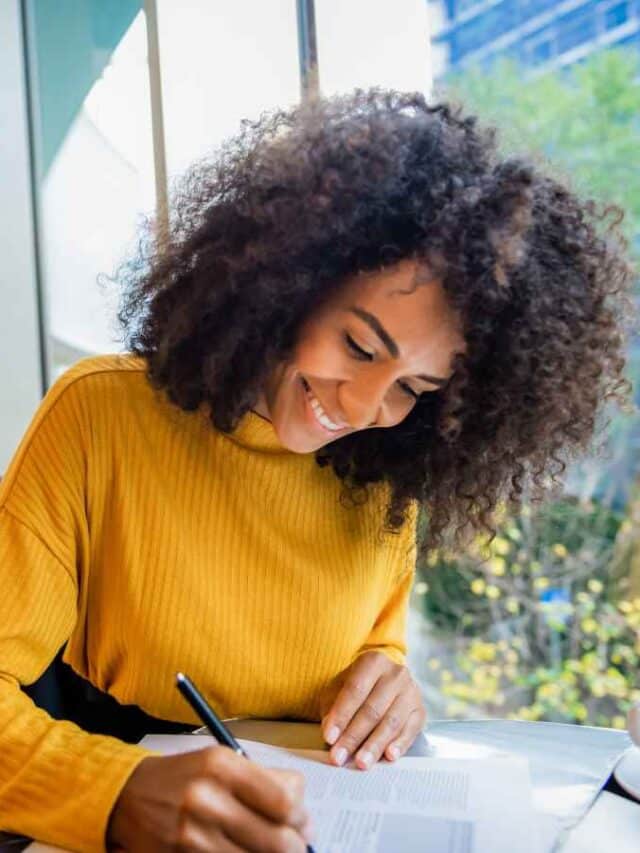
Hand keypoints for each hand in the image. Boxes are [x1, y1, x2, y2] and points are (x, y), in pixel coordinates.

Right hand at [107, 747, 311, 851]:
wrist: (128, 796)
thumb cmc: (184, 776)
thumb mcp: (221, 761)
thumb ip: (264, 779)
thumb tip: (302, 811)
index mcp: (221, 766)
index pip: (282, 801)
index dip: (300, 817)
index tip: (303, 821)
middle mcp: (206, 799)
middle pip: (276, 840)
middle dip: (295, 846)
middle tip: (299, 844)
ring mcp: (192, 835)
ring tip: (270, 847)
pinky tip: (245, 851)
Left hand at [320, 651, 425, 769]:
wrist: (384, 681)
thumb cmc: (357, 687)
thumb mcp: (338, 689)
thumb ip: (332, 708)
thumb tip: (330, 733)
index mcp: (373, 661)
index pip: (355, 689)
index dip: (341, 715)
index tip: (329, 737)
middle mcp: (395, 674)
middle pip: (373, 709)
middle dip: (354, 736)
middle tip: (340, 757)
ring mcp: (411, 692)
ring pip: (391, 722)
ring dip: (374, 745)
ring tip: (361, 762)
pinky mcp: (420, 711)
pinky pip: (410, 731)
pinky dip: (399, 745)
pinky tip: (389, 756)